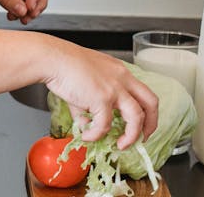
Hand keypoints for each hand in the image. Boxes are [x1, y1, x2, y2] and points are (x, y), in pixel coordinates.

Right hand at [43, 40, 158, 149]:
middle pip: (151, 103)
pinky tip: (88, 136)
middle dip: (151, 124)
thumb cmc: (63, 64)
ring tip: (122, 145)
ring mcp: (114, 89)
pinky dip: (96, 135)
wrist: (52, 59)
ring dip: (131, 136)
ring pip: (136, 118)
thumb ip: (89, 103)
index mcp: (120, 71)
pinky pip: (104, 125)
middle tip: (143, 137)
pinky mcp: (102, 99)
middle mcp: (122, 79)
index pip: (143, 91)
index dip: (145, 110)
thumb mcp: (84, 80)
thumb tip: (86, 123)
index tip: (140, 123)